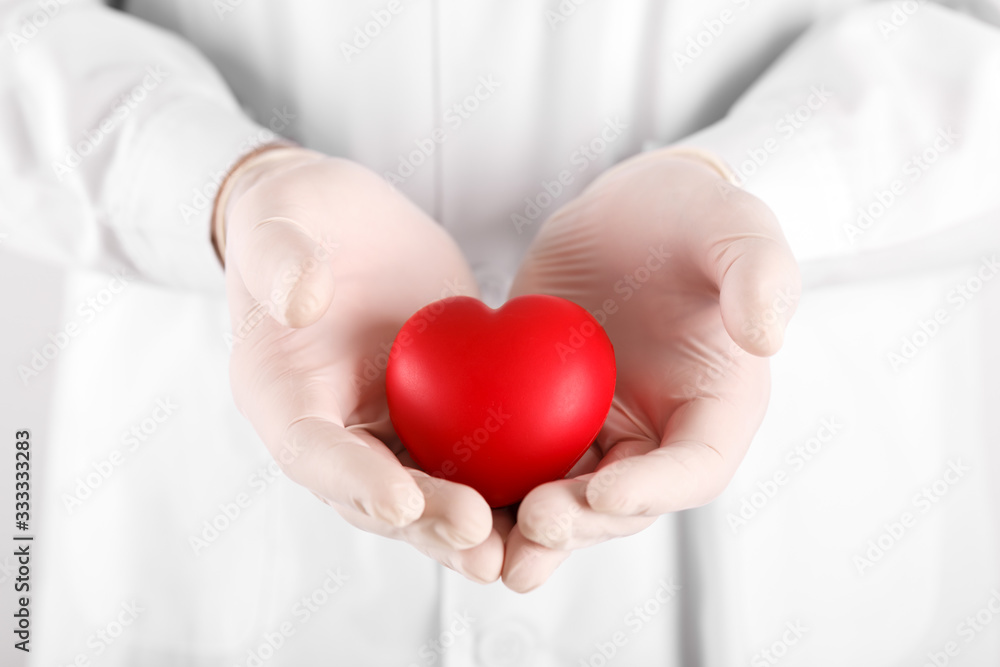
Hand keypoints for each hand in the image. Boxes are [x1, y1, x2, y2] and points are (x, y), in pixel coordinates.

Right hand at [219, 147, 503, 582]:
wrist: (346, 225)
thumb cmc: (297, 218)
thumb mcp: (278, 222)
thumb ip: (280, 260)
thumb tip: (301, 300)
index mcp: (283, 397)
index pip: (312, 453)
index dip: (353, 483)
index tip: (403, 501)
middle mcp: (335, 429)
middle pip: (378, 495)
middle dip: (428, 522)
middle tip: (479, 539)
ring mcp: (389, 426)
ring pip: (429, 492)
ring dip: (470, 525)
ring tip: (516, 550)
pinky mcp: (437, 413)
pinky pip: (469, 455)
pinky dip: (504, 482)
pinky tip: (551, 495)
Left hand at [501, 148, 800, 591]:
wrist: (625, 212)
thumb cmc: (691, 215)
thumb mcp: (735, 226)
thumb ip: (759, 273)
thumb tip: (766, 335)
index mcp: (716, 407)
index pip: (695, 467)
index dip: (656, 489)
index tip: (607, 491)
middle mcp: (658, 433)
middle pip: (623, 501)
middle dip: (582, 520)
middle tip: (537, 523)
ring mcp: (599, 429)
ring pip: (567, 496)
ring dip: (532, 529)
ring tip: (493, 555)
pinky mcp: (546, 414)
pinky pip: (519, 457)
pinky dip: (491, 486)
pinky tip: (452, 501)